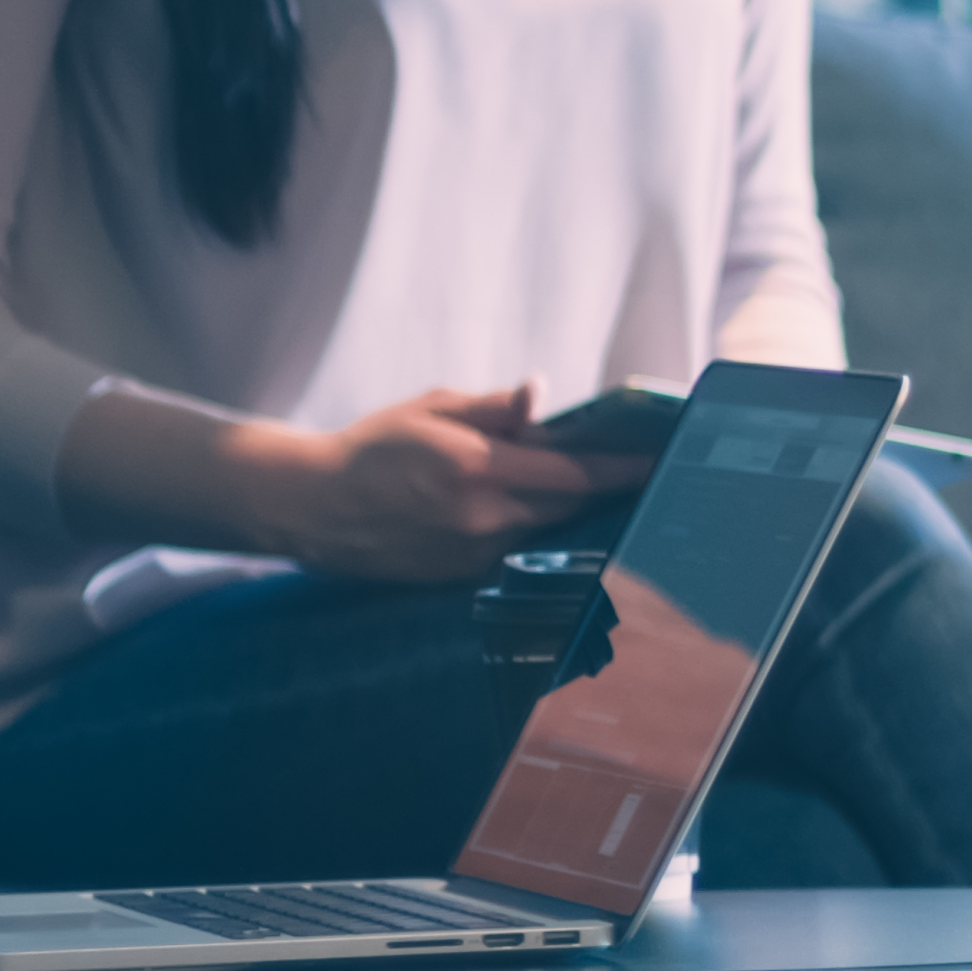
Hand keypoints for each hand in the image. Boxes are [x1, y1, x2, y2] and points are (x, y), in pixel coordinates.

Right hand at [247, 384, 627, 583]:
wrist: (314, 504)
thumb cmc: (374, 445)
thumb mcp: (433, 408)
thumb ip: (494, 407)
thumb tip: (542, 394)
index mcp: (478, 470)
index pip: (573, 474)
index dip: (620, 472)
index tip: (657, 464)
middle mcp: (482, 518)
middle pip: (568, 506)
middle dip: (598, 488)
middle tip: (628, 468)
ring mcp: (472, 554)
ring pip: (544, 529)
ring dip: (563, 508)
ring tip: (579, 485)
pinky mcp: (460, 576)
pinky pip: (515, 550)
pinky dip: (529, 529)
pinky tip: (528, 512)